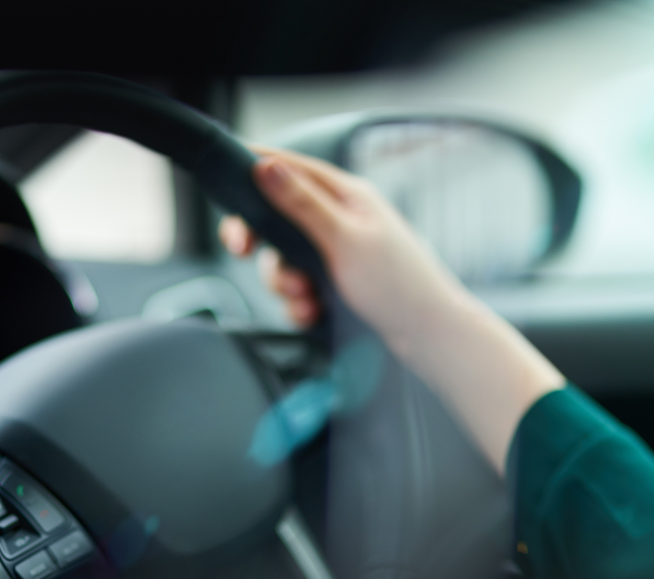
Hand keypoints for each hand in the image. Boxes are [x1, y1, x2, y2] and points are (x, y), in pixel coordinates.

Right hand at [222, 147, 563, 473]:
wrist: (428, 338)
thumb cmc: (400, 284)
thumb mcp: (345, 239)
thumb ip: (302, 204)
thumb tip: (266, 166)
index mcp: (346, 196)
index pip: (291, 168)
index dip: (254, 170)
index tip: (225, 179)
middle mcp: (338, 221)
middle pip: (276, 219)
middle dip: (259, 241)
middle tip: (243, 250)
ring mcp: (334, 255)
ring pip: (282, 260)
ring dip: (283, 282)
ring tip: (305, 297)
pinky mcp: (332, 286)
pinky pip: (295, 291)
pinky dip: (298, 305)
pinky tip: (313, 314)